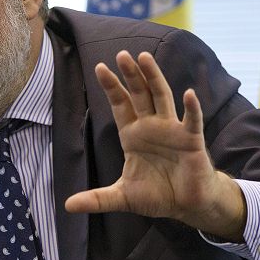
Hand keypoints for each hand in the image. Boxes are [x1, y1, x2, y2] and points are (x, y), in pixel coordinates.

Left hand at [64, 51, 245, 241]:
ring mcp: (171, 130)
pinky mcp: (191, 140)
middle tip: (121, 54)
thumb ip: (97, 198)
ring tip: (145, 58)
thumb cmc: (157, 194)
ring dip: (154, 77)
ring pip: (162, 97)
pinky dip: (191, 108)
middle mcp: (151, 126)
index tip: (99, 68)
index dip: (111, 87)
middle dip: (130, 75)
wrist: (186, 204)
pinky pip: (191, 121)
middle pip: (139, 94)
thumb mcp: (122, 197)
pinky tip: (189, 93)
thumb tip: (68, 205)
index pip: (120, 104)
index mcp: (133, 134)